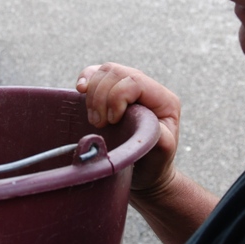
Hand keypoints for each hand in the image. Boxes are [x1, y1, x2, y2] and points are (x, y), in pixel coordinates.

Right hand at [76, 63, 180, 193]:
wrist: (145, 173)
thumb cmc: (154, 163)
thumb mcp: (162, 154)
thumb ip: (158, 137)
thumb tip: (145, 124)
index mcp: (164, 99)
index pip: (135, 81)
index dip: (116, 97)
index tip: (112, 122)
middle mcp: (148, 88)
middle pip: (117, 72)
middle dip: (101, 96)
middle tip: (98, 124)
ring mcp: (129, 87)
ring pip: (105, 71)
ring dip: (92, 93)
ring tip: (94, 119)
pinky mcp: (112, 91)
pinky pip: (96, 73)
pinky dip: (85, 78)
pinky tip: (80, 90)